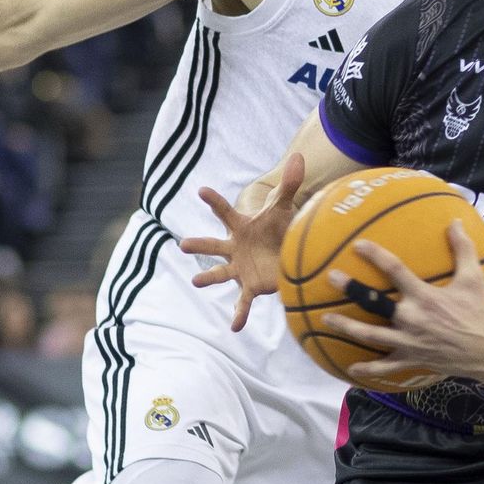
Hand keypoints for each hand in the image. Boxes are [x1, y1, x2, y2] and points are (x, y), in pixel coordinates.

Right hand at [179, 154, 304, 330]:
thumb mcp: (284, 207)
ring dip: (208, 278)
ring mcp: (239, 268)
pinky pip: (242, 302)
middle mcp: (234, 248)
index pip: (224, 212)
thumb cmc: (278, 227)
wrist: (283, 250)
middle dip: (199, 244)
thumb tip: (299, 156)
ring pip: (220, 273)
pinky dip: (239, 314)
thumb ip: (290, 184)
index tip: (200, 190)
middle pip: (213, 245)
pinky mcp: (250, 286)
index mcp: (240, 227)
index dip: (214, 201)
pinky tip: (234, 328)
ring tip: (196, 282)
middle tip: (183, 244)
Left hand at [322, 221, 483, 385]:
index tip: (358, 245)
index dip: (375, 256)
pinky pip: (386, 366)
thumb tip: (456, 221)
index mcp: (425, 296)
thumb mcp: (473, 277)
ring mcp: (409, 341)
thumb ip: (462, 248)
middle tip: (332, 278)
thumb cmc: (481, 312)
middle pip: (374, 303)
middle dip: (351, 289)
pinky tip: (351, 367)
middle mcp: (412, 318)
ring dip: (346, 327)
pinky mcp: (412, 359)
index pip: (395, 270)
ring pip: (370, 335)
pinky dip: (368, 368)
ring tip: (326, 318)